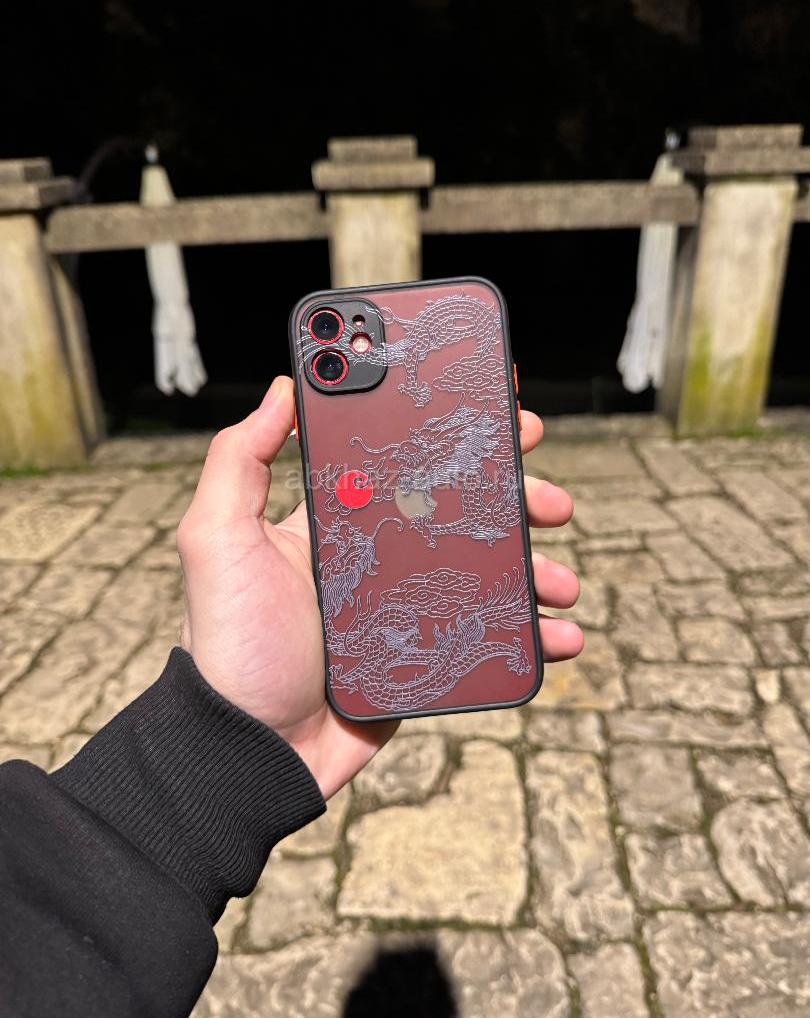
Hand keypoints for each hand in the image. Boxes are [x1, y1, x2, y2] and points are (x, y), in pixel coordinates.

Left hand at [177, 376, 582, 798]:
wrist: (255, 748)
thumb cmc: (234, 642)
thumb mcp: (217, 537)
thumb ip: (241, 459)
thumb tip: (283, 389)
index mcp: (339, 520)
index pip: (402, 460)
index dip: (450, 433)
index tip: (493, 406)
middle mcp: (379, 555)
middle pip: (462, 508)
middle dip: (512, 494)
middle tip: (547, 494)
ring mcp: (408, 604)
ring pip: (489, 570)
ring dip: (535, 565)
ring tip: (562, 579)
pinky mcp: (428, 654)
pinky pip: (490, 633)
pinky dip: (532, 633)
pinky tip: (558, 633)